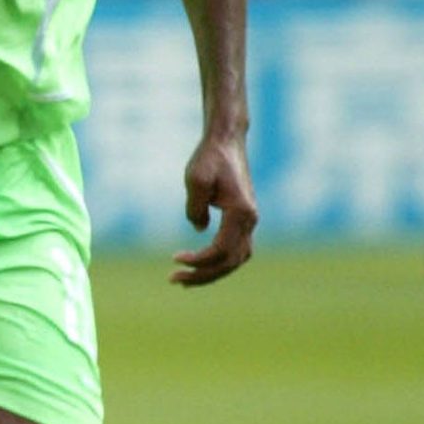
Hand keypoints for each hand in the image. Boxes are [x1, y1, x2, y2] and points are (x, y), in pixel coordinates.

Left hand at [172, 132, 256, 285]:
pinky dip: (219, 261)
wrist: (226, 142)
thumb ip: (195, 207)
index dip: (198, 261)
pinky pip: (236, 249)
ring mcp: (249, 220)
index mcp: (241, 212)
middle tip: (173, 281)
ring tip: (184, 279)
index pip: (221, 250)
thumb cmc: (209, 158)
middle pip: (230, 262)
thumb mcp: (196, 179)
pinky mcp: (244, 219)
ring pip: (236, 259)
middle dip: (202, 275)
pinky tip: (199, 264)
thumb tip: (199, 229)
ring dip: (212, 272)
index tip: (174, 259)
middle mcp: (250, 220)